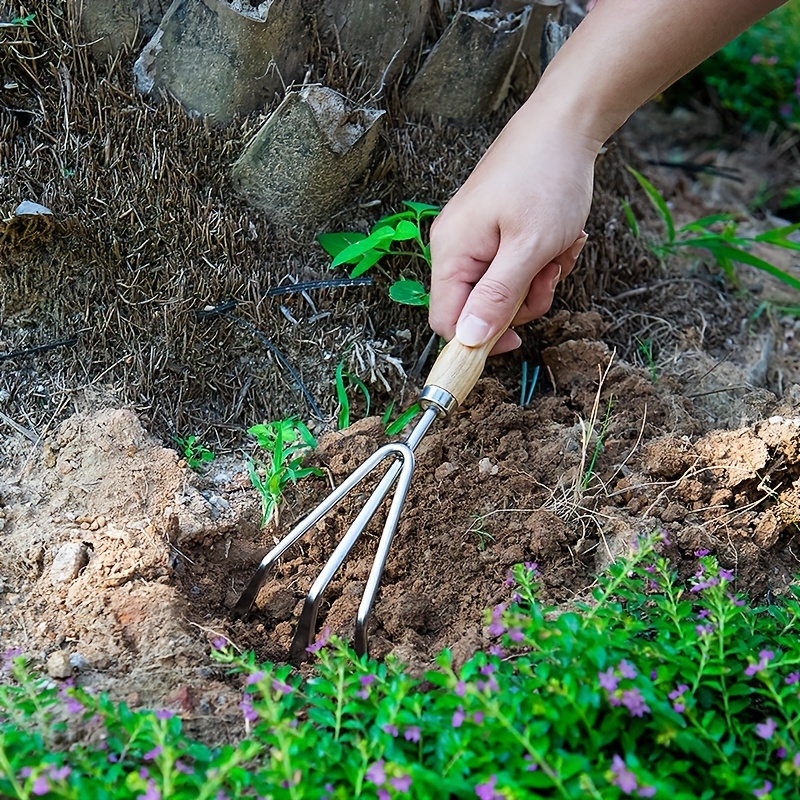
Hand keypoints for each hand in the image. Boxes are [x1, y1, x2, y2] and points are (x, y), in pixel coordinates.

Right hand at [428, 107, 598, 353]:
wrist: (564, 124)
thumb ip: (497, 297)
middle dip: (521, 301)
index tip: (518, 339)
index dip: (477, 339)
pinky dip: (540, 261)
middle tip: (548, 273)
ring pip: (503, 290)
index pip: (446, 320)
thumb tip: (469, 339)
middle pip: (479, 308)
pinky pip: (514, 267)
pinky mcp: (495, 232)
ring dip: (538, 280)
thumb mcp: (528, 247)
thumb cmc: (546, 176)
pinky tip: (558, 237)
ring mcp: (476, 239)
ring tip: (557, 248)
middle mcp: (456, 247)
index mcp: (451, 252)